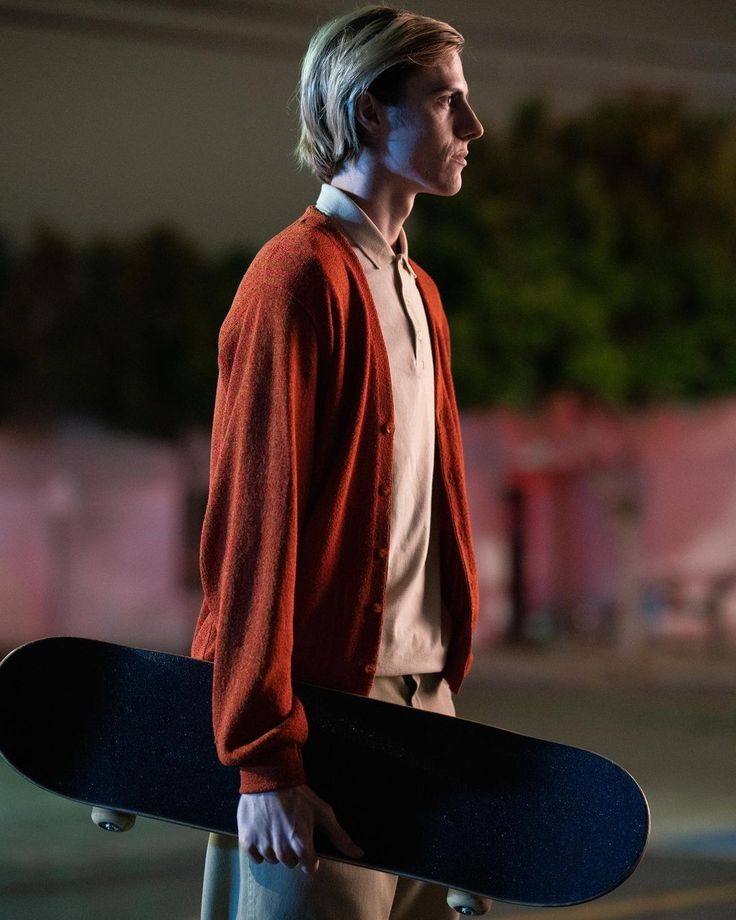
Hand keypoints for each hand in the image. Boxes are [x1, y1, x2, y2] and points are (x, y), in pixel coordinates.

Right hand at [237, 784, 362, 873]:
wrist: (269, 777)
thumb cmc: (299, 794)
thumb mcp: (323, 812)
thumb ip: (340, 837)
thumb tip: (359, 854)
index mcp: (301, 845)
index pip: (309, 867)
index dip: (310, 855)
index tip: (306, 840)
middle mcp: (282, 850)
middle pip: (291, 863)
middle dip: (293, 849)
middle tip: (290, 828)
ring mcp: (264, 846)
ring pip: (273, 860)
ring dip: (276, 848)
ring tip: (277, 826)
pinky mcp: (247, 842)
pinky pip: (255, 858)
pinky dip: (259, 848)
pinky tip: (263, 831)